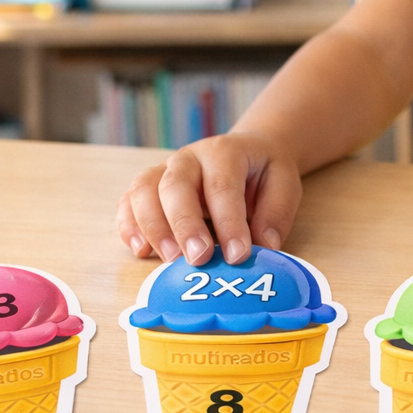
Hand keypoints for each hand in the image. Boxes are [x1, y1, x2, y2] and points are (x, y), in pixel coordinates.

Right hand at [116, 132, 301, 264]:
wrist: (248, 152)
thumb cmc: (263, 172)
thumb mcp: (284, 184)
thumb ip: (275, 214)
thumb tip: (265, 248)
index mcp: (224, 152)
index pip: (222, 186)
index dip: (229, 222)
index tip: (238, 256)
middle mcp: (188, 158)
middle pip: (175, 186)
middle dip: (185, 225)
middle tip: (198, 259)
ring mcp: (164, 171)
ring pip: (144, 191)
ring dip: (153, 228)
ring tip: (170, 260)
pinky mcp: (148, 189)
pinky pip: (128, 203)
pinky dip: (129, 227)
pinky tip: (141, 251)